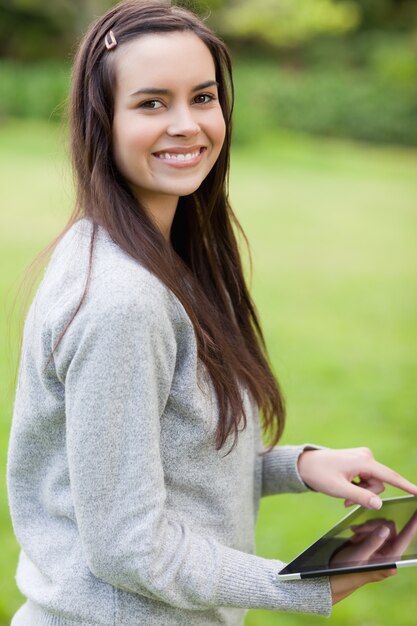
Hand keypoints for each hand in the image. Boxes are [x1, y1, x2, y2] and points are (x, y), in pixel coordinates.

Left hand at [297, 447, 416, 508]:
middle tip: (347, 502)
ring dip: (361, 492)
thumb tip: (379, 504)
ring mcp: (363, 458)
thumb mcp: (339, 489)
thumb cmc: (319, 475)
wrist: (304, 464)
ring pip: (373, 483)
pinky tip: (345, 488)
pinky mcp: (359, 461)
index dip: (407, 486)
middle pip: (380, 484)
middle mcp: (366, 456)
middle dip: (367, 495)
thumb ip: (360, 497)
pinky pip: (367, 479)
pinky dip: (358, 487)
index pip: (391, 477)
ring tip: (344, 497)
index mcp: (364, 461)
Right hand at [330, 510, 416, 603]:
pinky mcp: (376, 542)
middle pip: (389, 528)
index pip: (404, 539)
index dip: (413, 525)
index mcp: (389, 559)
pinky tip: (355, 534)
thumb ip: (372, 542)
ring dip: (366, 527)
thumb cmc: (347, 570)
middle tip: (356, 530)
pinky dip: (364, 528)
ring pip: (381, 525)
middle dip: (372, 526)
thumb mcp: (359, 556)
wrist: (336, 574)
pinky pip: (374, 527)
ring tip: (354, 535)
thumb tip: (385, 529)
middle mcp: (389, 552)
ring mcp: (383, 547)